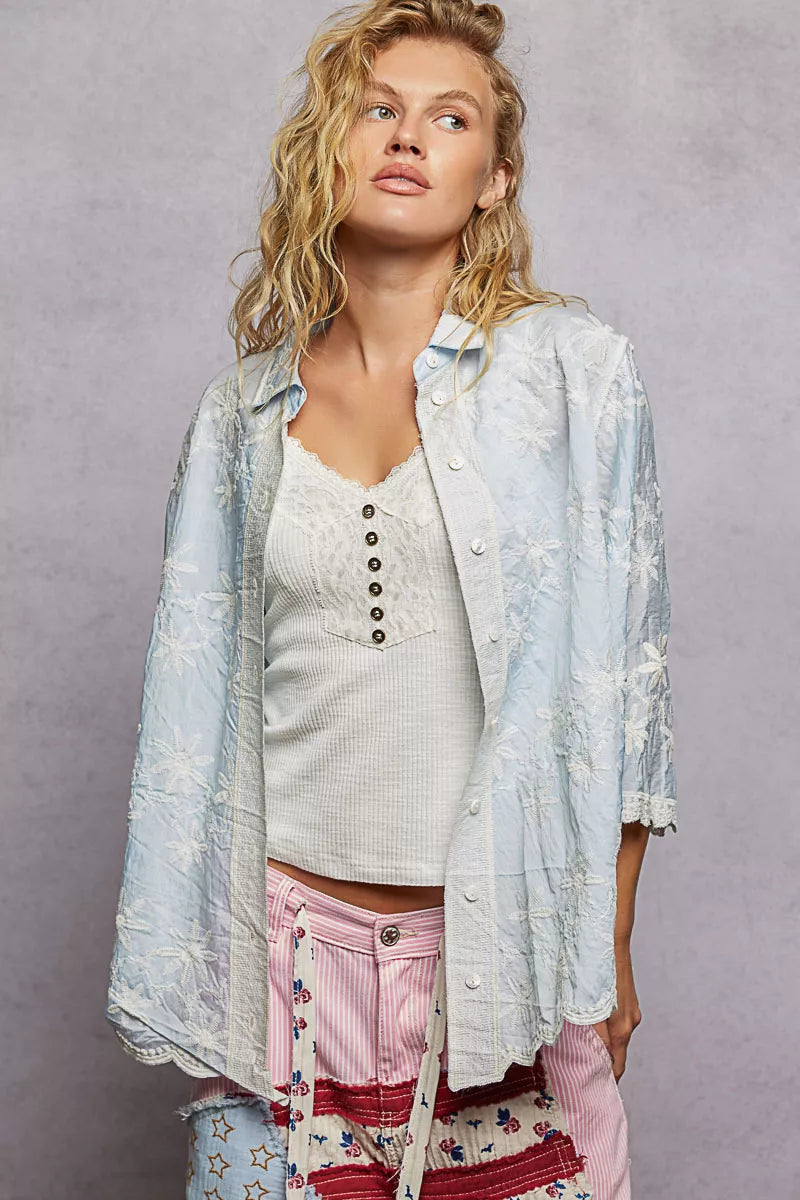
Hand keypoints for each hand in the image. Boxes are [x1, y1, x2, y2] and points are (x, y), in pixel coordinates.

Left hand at [591, 941, 641, 1082]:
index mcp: (620, 1028)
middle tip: (580, 1071)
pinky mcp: (628, 1002)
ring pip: (616, 1036)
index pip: (617, 1067)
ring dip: (602, 1043)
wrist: (610, 939)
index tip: (593, 1090)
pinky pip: (618, 1023)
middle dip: (601, 1063)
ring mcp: (631, 1011)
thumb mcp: (586, 1004)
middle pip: (617, 1053)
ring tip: (580, 1048)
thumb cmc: (593, 969)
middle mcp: (630, 1023)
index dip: (607, 1080)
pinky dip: (606, 1029)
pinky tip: (589, 1024)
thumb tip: (588, 1053)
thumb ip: (589, 1031)